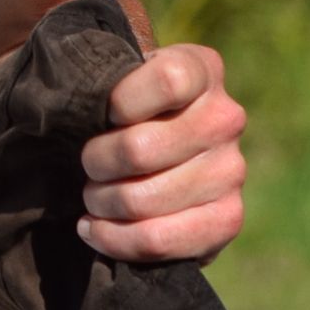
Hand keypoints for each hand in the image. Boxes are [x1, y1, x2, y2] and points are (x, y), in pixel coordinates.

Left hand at [75, 41, 245, 263]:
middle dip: (96, 163)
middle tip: (87, 165)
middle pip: (140, 149)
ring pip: (141, 199)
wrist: (158, 155)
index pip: (168, 80)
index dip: (122, 101)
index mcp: (201, 69)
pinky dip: (114, 240)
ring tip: (93, 196)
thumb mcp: (116, 78)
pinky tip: (95, 229)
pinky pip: (157, 239)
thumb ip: (101, 77)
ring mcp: (232, 170)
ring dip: (101, 203)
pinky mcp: (228, 219)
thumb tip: (77, 98)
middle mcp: (225, 117)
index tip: (105, 113)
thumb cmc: (123, 109)